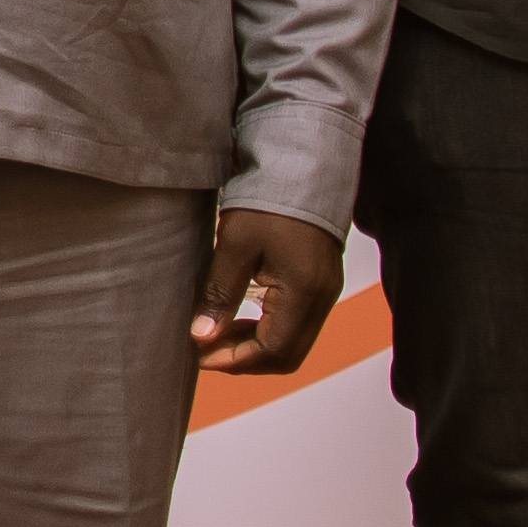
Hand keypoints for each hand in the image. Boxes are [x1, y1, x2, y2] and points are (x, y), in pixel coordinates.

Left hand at [189, 210, 344, 377]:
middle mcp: (323, 298)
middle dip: (245, 359)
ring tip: (219, 333)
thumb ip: (220, 293)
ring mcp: (326, 291)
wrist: (302, 166)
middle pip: (287, 355)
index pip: (274, 351)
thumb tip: (202, 337)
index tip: (201, 355)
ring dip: (256, 346)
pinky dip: (269, 330)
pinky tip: (241, 317)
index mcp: (304, 292)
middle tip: (207, 348)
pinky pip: (298, 323)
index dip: (235, 361)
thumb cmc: (267, 201)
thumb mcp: (235, 245)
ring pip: (294, 342)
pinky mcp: (322, 282)